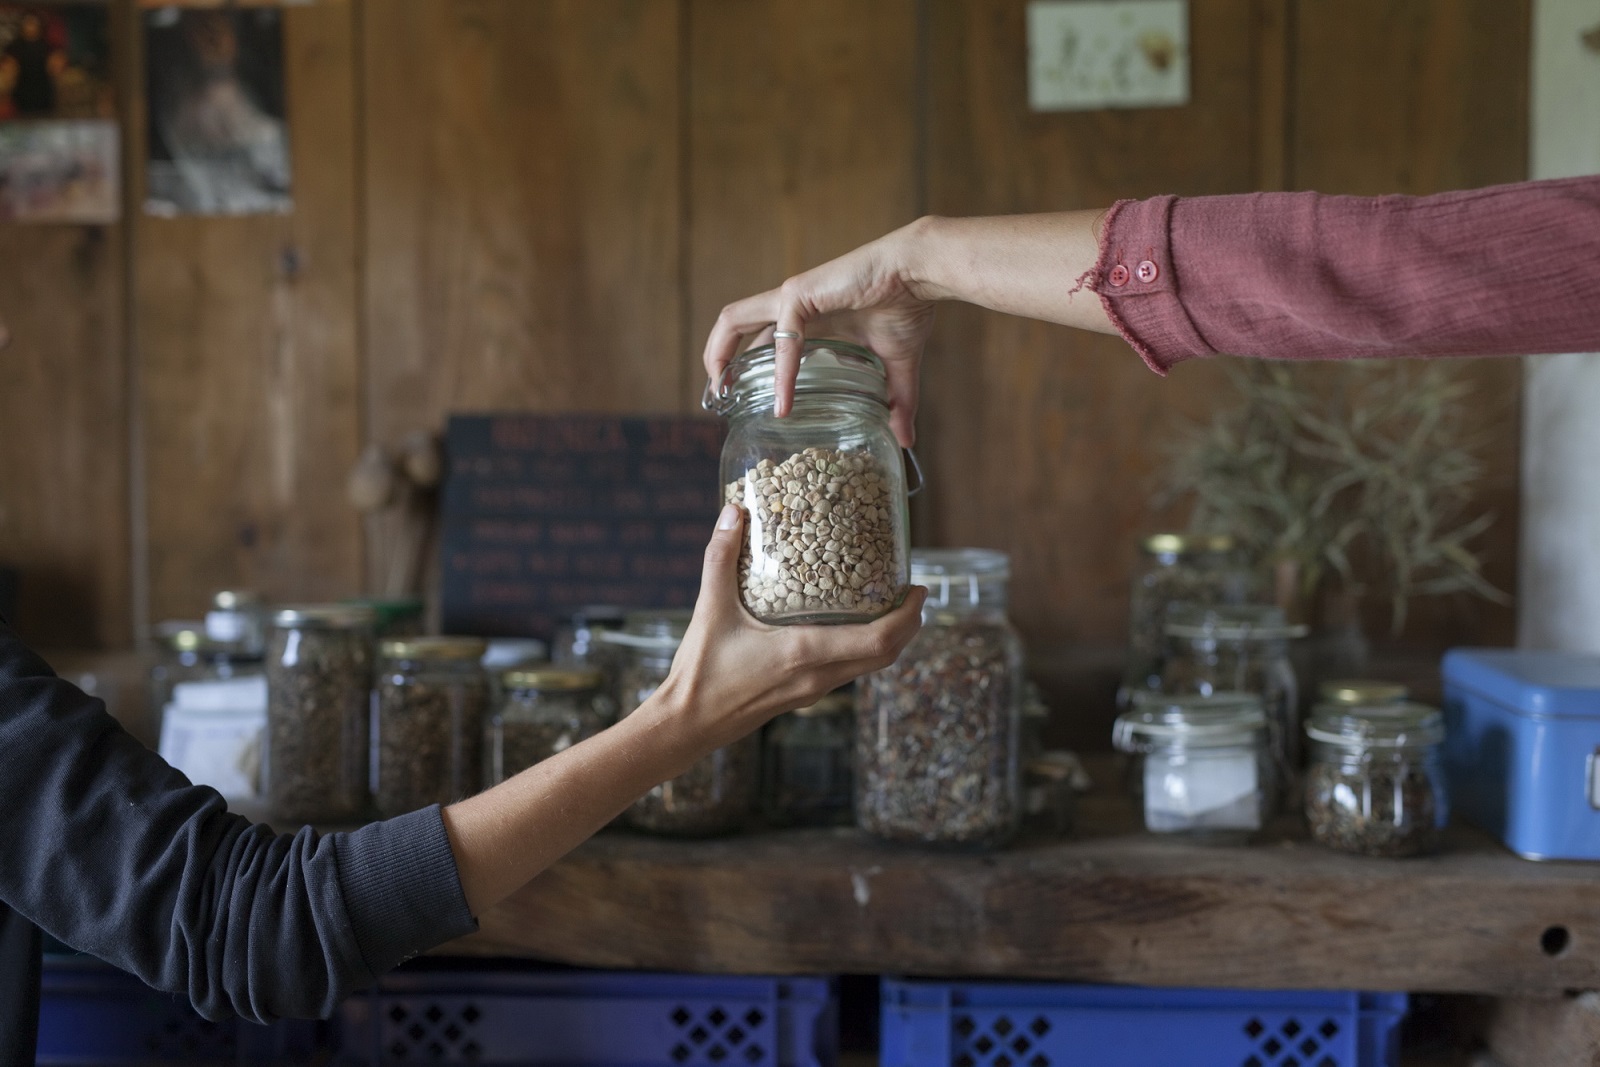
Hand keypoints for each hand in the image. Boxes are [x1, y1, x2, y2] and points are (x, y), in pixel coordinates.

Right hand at [658, 503, 926, 751]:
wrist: (688, 725)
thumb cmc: (701, 672)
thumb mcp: (710, 609)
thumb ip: (721, 558)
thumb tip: (733, 513)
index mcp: (805, 653)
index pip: (879, 640)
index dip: (908, 616)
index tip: (919, 590)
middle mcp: (818, 675)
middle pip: (886, 655)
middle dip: (908, 625)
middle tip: (912, 593)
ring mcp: (814, 689)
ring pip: (870, 666)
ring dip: (888, 638)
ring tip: (887, 604)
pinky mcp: (804, 695)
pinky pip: (849, 671)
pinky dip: (863, 648)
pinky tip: (847, 626)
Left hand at [702, 219, 937, 447]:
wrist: (919, 275)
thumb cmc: (906, 306)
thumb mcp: (894, 364)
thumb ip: (896, 401)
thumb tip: (906, 440)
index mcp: (807, 316)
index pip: (761, 337)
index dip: (744, 362)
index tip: (740, 396)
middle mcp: (791, 304)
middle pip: (735, 324)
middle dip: (717, 356)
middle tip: (716, 396)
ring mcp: (791, 297)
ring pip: (734, 319)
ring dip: (719, 352)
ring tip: (719, 390)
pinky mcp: (800, 295)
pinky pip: (781, 338)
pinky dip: (781, 372)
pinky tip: (784, 402)